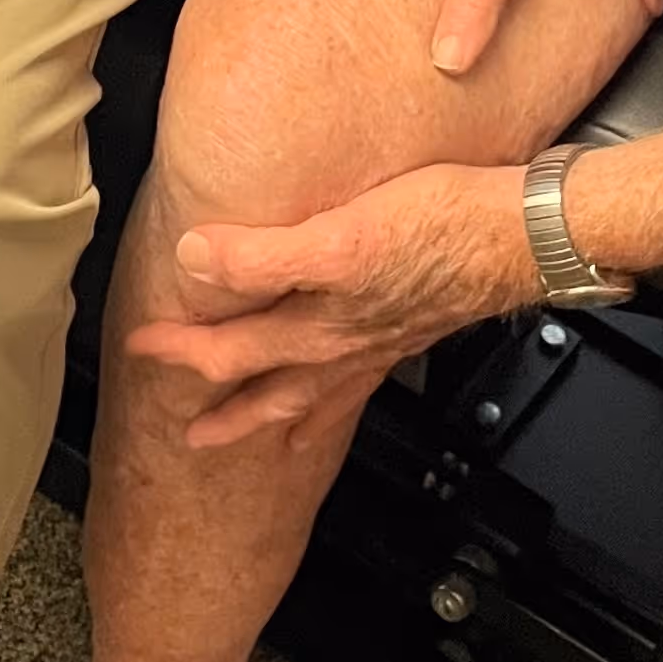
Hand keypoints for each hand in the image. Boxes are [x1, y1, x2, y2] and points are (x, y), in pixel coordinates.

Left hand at [128, 162, 541, 447]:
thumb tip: (195, 259)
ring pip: (312, 397)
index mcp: (322, 328)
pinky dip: (331, 401)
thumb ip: (265, 257)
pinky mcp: (411, 328)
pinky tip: (334, 389)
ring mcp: (380, 345)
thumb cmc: (442, 231)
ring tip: (250, 430)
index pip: (233, 351)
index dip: (181, 349)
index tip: (138, 347)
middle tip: (184, 430)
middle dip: (224, 411)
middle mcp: (347, 347)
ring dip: (274, 415)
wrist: (524, 236)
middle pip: (270, 391)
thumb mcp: (341, 237)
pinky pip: (354, 384)